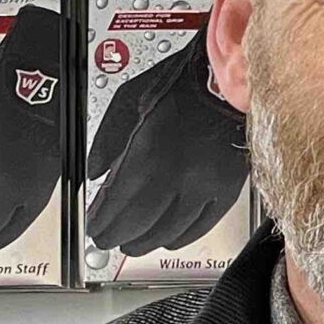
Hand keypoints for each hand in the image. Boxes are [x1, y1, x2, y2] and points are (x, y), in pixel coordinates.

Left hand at [83, 30, 249, 256]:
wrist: (229, 78)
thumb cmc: (181, 82)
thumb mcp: (128, 100)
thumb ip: (107, 140)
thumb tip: (95, 171)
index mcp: (147, 155)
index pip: (116, 203)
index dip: (102, 221)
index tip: (94, 227)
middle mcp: (176, 178)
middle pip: (141, 223)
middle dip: (120, 235)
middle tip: (108, 240)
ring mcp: (203, 186)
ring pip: (171, 230)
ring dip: (148, 241)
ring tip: (134, 245)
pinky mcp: (226, 189)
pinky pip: (202, 224)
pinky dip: (182, 236)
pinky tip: (170, 239)